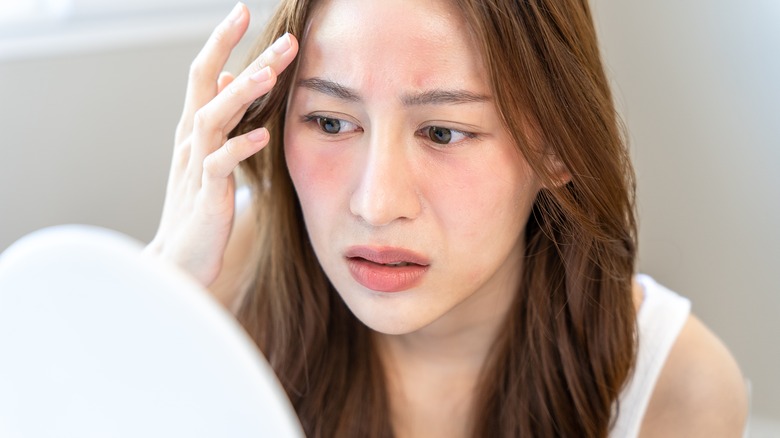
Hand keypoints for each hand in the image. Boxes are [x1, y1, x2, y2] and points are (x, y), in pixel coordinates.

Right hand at [145, 3, 297, 284]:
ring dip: (241, 94)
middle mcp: (192, 142)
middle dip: (242, 56)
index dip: (221, 42)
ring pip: (212, 118)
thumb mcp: (208, 156)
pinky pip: (220, 166)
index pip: (204, 75)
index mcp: (195, 131)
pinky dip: (239, 148)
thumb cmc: (198, 209)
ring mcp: (196, 167)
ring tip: (271, 73)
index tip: (242, 11)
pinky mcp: (206, 196)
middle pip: (210, 86)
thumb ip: (220, 118)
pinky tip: (262, 135)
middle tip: (282, 37)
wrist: (178, 260)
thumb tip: (229, 77)